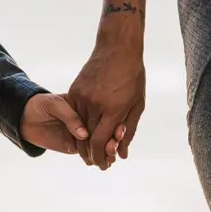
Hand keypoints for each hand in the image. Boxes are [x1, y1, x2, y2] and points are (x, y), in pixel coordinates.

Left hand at [20, 93, 123, 156]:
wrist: (24, 117)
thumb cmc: (39, 105)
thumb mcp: (54, 105)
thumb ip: (69, 116)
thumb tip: (83, 134)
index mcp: (84, 105)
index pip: (101, 113)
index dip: (111, 121)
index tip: (119, 128)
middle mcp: (85, 119)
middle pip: (103, 129)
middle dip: (112, 138)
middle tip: (117, 144)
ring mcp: (81, 133)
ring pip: (98, 143)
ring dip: (107, 150)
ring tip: (113, 156)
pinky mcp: (74, 145)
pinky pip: (87, 153)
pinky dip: (97, 158)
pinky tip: (105, 162)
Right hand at [67, 36, 144, 169]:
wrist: (117, 48)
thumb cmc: (132, 76)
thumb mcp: (136, 105)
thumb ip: (128, 131)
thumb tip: (121, 155)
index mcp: (113, 109)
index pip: (100, 142)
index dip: (100, 156)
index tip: (102, 164)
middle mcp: (95, 104)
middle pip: (87, 138)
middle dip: (91, 154)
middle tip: (95, 164)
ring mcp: (82, 97)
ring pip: (78, 127)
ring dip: (83, 143)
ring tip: (89, 152)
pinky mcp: (74, 90)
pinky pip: (74, 114)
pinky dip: (78, 125)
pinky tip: (83, 133)